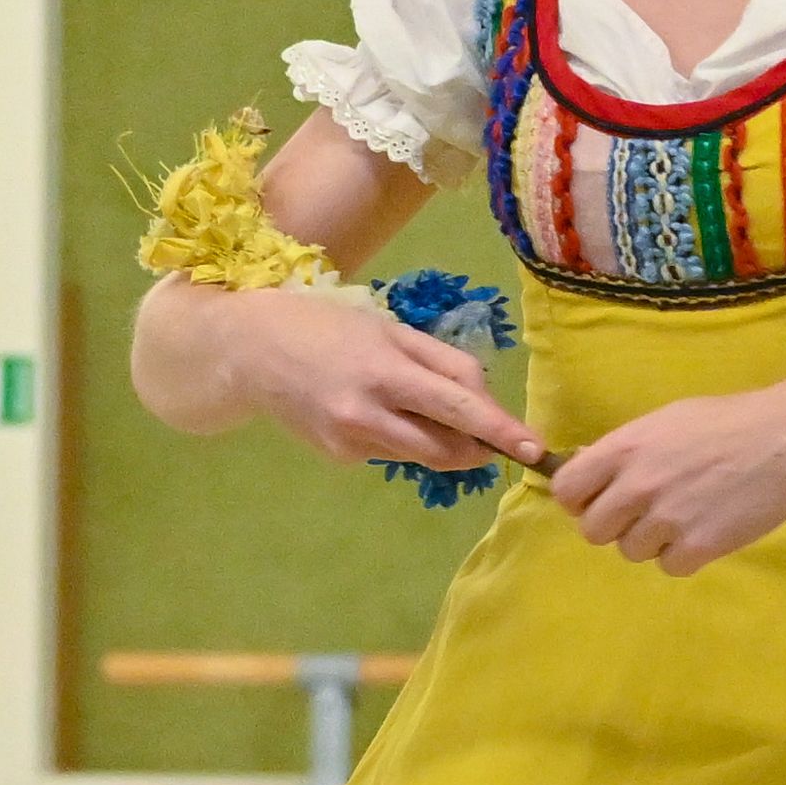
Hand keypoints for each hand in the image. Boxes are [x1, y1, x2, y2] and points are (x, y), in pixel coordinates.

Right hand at [206, 284, 544, 480]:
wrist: (250, 351)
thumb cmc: (326, 326)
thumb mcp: (389, 328)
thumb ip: (441, 362)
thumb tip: (484, 400)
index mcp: (384, 371)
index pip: (458, 407)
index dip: (500, 430)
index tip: (535, 448)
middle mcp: (367, 414)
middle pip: (447, 448)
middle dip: (478, 446)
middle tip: (491, 434)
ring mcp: (351, 442)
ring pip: (423, 455)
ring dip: (442, 441)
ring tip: (420, 406)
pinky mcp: (340, 458)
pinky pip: (392, 453)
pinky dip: (403, 437)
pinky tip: (376, 411)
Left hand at [548, 378, 785, 574]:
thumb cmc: (729, 421)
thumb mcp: (666, 421)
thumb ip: (626, 450)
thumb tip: (593, 472)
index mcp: (624, 448)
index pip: (567, 492)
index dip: (581, 500)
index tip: (602, 499)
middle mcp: (637, 485)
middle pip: (593, 531)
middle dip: (616, 525)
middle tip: (646, 513)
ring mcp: (667, 519)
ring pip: (631, 551)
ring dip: (652, 540)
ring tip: (685, 517)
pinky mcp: (698, 547)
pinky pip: (668, 567)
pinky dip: (684, 556)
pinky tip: (705, 531)